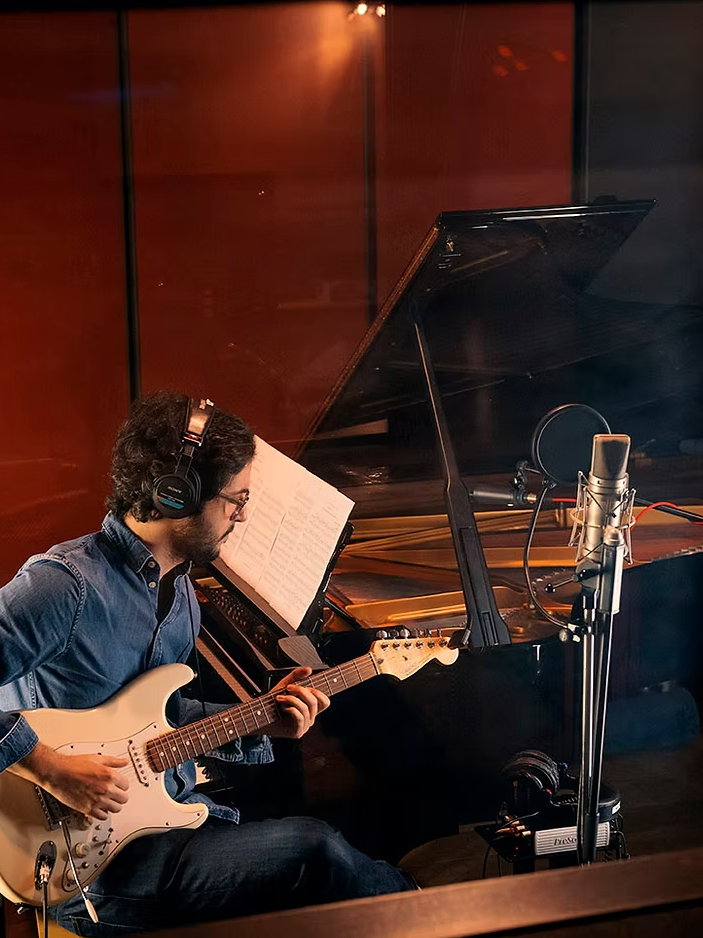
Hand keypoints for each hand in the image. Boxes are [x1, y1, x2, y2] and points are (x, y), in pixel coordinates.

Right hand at [12, 742, 129, 819]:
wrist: (58, 773)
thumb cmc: (74, 765)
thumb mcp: (97, 758)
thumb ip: (114, 761)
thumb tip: (124, 762)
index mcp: (109, 775)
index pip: (126, 785)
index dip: (122, 784)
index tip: (119, 784)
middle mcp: (105, 789)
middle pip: (123, 799)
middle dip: (120, 795)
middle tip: (115, 793)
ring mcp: (97, 800)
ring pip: (116, 809)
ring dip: (113, 805)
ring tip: (108, 800)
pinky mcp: (88, 810)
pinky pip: (103, 816)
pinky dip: (103, 813)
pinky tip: (100, 807)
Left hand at [265, 666, 329, 738]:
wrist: (258, 716)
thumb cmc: (272, 703)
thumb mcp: (285, 685)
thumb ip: (296, 676)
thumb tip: (309, 669)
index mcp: (310, 708)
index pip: (325, 702)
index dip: (319, 693)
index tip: (307, 686)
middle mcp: (310, 718)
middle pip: (315, 702)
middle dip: (301, 691)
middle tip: (288, 688)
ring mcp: (304, 726)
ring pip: (306, 709)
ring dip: (291, 699)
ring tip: (280, 698)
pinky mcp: (296, 732)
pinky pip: (299, 717)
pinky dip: (290, 708)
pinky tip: (282, 708)